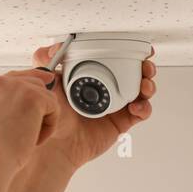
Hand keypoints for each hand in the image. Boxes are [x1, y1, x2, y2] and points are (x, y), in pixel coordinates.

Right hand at [0, 67, 62, 170]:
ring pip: (45, 95)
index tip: (39, 91)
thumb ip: (2, 106)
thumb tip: (26, 101)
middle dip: (37, 105)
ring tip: (27, 137)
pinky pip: (54, 107)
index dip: (27, 89)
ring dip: (42, 118)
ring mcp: (15, 86)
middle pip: (32, 82)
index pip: (12, 79)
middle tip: (28, 131)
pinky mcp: (33, 96)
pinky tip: (34, 139)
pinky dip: (49, 126)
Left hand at [29, 42, 156, 170]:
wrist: (55, 144)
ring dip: (148, 85)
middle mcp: (107, 89)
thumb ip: (44, 59)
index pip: (116, 59)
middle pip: (135, 74)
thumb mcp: (45, 82)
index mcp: (93, 75)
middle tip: (145, 67)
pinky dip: (144, 107)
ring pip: (142, 91)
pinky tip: (137, 106)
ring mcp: (116, 105)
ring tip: (145, 85)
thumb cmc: (50, 115)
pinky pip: (141, 112)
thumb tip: (55, 47)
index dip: (130, 53)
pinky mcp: (121, 122)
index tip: (139, 49)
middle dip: (145, 68)